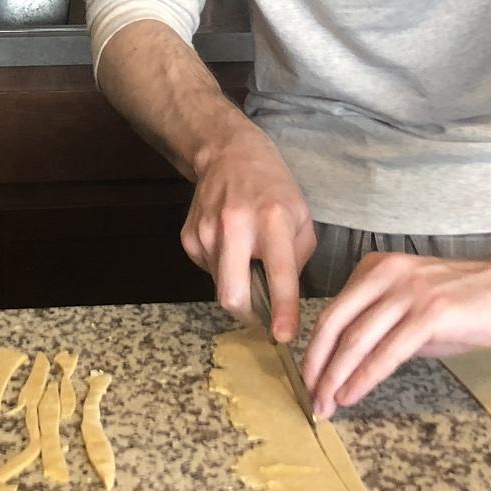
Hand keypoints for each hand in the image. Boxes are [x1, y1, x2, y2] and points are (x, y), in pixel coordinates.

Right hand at [181, 132, 315, 342]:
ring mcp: (206, 232)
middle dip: (247, 317)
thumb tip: (281, 299)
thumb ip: (296, 259)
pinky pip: (208, 270)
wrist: (229, 154)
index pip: (279, 273)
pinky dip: (222, 268)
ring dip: (237, 285)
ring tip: (247, 260)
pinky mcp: (189, 236)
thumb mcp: (301, 217)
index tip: (284, 336)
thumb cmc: (274, 188)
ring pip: (219, 286)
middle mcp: (235, 226)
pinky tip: (230, 246)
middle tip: (262, 317)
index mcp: (272, 221)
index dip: (283, 309)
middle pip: (231, 294)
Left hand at [301, 249, 490, 415]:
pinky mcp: (432, 313)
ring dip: (335, 377)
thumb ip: (385, 326)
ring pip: (357, 339)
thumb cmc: (472, 302)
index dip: (316, 349)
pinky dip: (364, 376)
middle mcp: (387, 274)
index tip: (308, 379)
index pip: (334, 312)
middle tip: (310, 399)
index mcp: (377, 269)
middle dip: (316, 366)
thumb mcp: (418, 308)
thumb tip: (355, 362)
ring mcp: (409, 292)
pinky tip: (352, 394)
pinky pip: (388, 351)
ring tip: (325, 405)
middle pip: (335, 324)